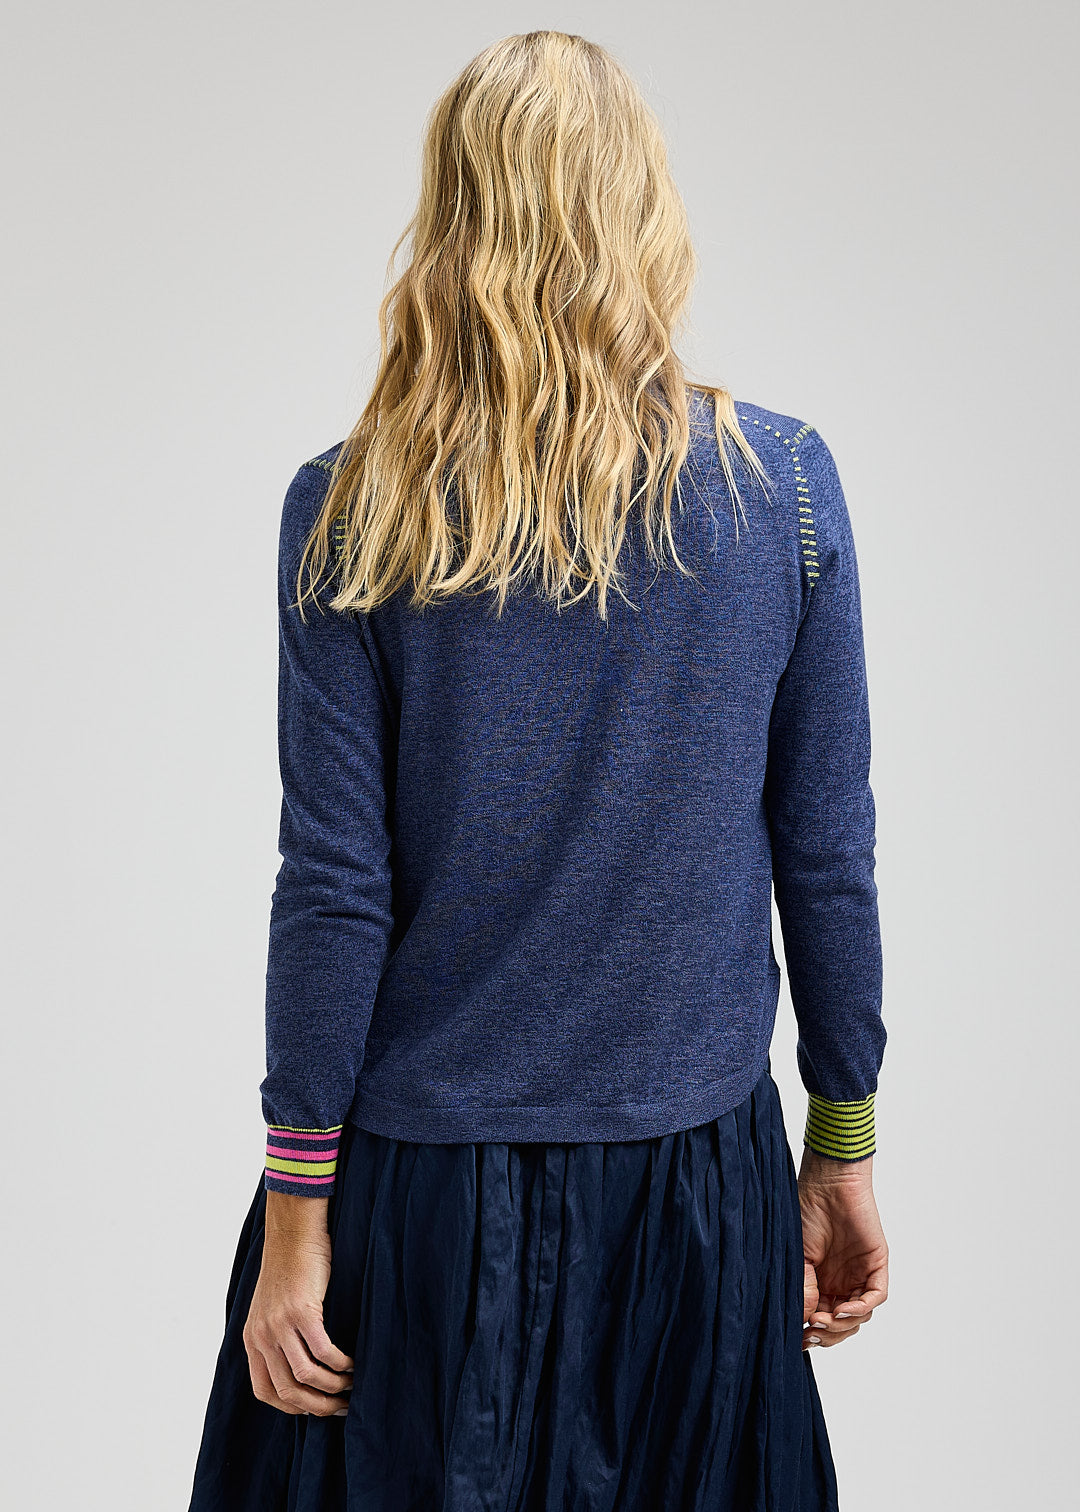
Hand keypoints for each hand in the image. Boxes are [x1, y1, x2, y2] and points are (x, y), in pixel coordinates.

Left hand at [242, 1191, 354, 1415]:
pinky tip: (351, 1363)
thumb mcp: (271, 1307)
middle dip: (317, 1406)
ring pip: (307, 1375)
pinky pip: (323, 1351)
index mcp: (251, 1338)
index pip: (265, 1392)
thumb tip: (298, 1367)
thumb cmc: (290, 1267)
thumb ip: (276, 1336)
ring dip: (332, 1388)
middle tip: (340, 1407)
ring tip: (350, 1386)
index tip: (314, 1408)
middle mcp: (261, 1335)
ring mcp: (280, 1324)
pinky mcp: (303, 1311)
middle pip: (288, 1390)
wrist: (294, 1231)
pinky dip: (340, 1363)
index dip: (291, 1407)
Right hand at [797, 1148, 888, 1351]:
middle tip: (812, 1334)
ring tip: (824, 1319)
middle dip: (828, 1335)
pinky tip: (843, 1309)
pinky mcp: (876, 1265)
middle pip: (842, 1324)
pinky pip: (876, 1296)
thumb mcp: (798, 1257)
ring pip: (860, 1316)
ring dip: (843, 1324)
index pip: (822, 1319)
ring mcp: (860, 1275)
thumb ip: (804, 1289)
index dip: (813, 1334)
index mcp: (821, 1282)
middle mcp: (842, 1282)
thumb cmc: (806, 1211)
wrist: (826, 1184)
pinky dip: (861, 1308)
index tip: (798, 1339)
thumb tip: (805, 1322)